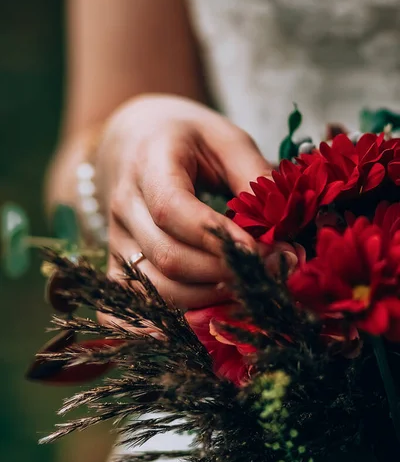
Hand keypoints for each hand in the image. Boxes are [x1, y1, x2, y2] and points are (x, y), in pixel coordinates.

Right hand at [97, 94, 271, 308]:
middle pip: (168, 256)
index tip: (265, 254)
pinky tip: (201, 322)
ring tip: (249, 290)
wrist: (138, 141)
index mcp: (150, 163)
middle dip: (225, 273)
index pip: (173, 209)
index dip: (218, 238)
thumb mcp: (226, 139)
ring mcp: (116, 238)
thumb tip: (285, 232)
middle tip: (273, 274)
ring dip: (208, 299)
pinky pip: (133, 304)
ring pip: (155, 287)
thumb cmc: (189, 139)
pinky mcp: (116, 262)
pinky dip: (165, 322)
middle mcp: (124, 204)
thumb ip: (254, 177)